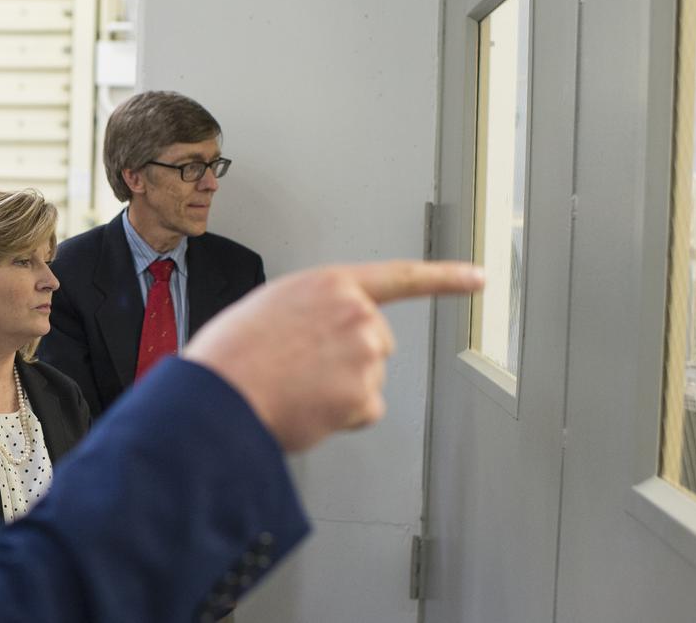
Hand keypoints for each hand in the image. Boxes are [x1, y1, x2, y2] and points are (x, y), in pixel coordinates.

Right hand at [183, 261, 483, 452]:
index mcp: (329, 283)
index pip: (400, 277)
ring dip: (339, 390)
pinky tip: (306, 408)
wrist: (217, 394)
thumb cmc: (230, 354)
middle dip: (349, 359)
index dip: (445, 278)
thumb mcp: (268, 307)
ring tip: (293, 387)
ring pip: (368, 381)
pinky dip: (339, 418)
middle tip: (300, 368)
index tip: (478, 277)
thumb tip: (320, 337)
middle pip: (377, 343)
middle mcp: (355, 313)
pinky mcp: (364, 396)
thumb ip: (310, 311)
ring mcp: (364, 355)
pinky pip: (363, 412)